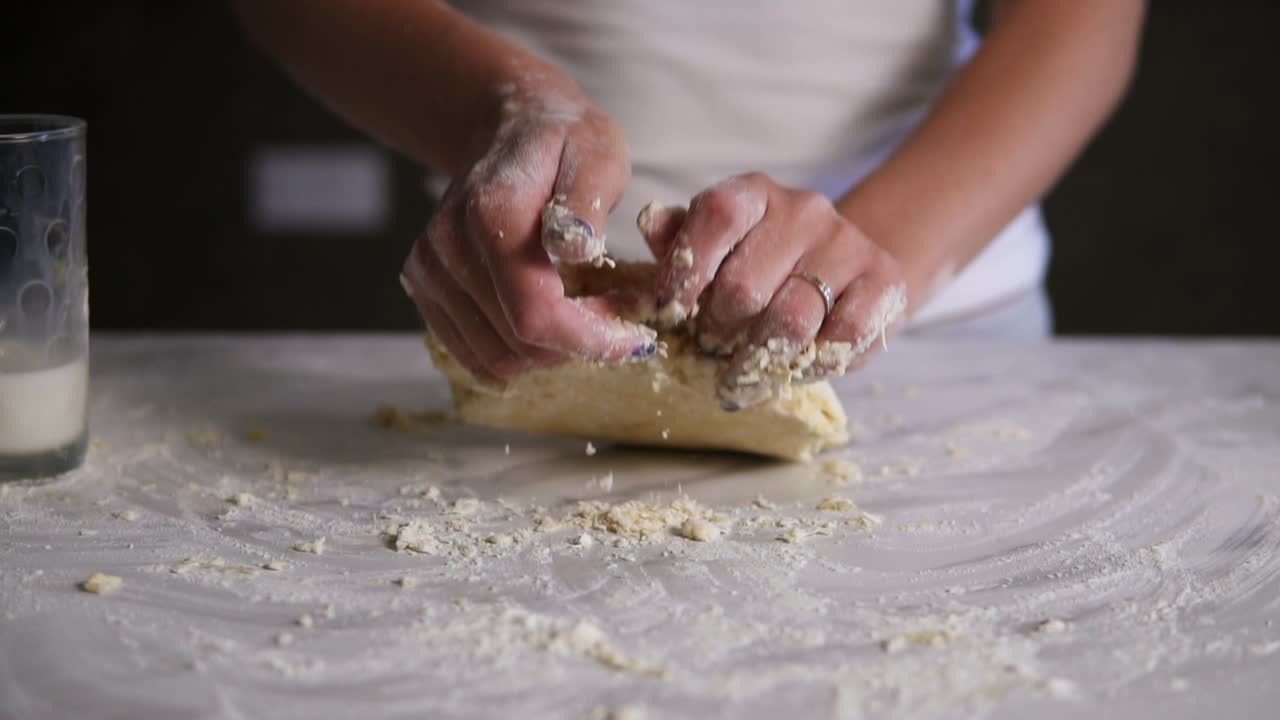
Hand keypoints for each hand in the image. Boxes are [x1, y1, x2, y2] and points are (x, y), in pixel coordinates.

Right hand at [401, 78, 655, 381]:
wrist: (509, 128)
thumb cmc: (564, 142)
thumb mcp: (598, 154)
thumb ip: (587, 201)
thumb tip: (578, 250)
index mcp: (493, 215)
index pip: (535, 314)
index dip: (590, 341)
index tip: (637, 340)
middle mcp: (448, 247)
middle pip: (517, 344)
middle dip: (578, 344)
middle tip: (620, 316)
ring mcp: (430, 271)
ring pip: (496, 357)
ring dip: (550, 353)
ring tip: (588, 315)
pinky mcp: (426, 288)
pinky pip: (474, 353)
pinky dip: (520, 353)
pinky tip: (552, 322)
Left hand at [640, 173, 907, 408]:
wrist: (845, 272)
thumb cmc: (761, 265)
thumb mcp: (715, 248)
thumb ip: (680, 241)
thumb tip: (650, 222)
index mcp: (755, 193)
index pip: (718, 214)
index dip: (687, 270)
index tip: (671, 313)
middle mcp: (804, 210)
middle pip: (744, 287)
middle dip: (717, 331)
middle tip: (711, 347)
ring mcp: (848, 244)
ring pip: (790, 320)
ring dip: (757, 358)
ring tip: (743, 367)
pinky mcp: (884, 281)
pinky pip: (840, 339)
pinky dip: (809, 364)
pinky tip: (793, 365)